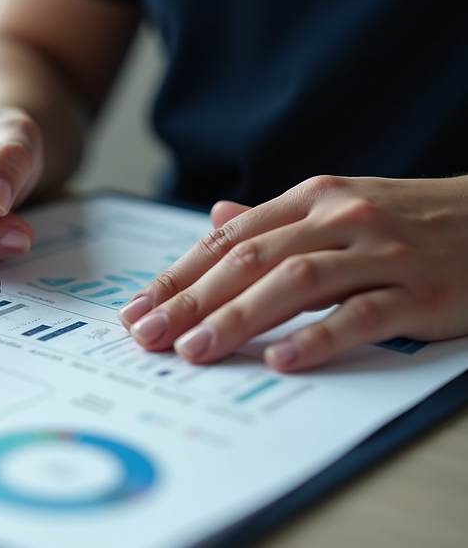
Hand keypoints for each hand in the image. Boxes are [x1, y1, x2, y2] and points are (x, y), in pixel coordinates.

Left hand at [117, 175, 467, 371]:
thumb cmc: (410, 221)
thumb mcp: (339, 206)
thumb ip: (276, 220)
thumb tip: (217, 218)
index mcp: (313, 198)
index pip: (229, 239)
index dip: (179, 275)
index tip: (138, 309)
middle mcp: (340, 219)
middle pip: (250, 260)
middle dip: (191, 300)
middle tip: (147, 335)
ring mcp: (382, 254)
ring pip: (296, 283)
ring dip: (237, 318)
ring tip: (194, 349)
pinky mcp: (421, 292)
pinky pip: (362, 314)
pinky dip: (319, 337)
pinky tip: (282, 360)